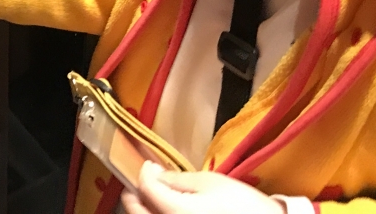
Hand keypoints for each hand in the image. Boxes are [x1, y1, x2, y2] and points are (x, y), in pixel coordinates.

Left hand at [120, 163, 283, 213]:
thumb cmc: (241, 206)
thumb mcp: (210, 183)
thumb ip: (176, 179)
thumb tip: (151, 173)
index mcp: (174, 212)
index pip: (144, 189)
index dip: (143, 173)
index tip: (150, 165)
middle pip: (136, 212)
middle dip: (135, 196)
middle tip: (144, 184)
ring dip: (143, 210)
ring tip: (152, 199)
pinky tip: (166, 211)